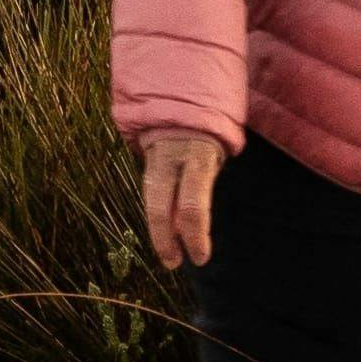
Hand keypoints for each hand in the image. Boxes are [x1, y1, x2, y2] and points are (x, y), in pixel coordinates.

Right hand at [131, 127, 225, 274]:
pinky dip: (157, 213)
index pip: (193, 206)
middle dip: (165, 240)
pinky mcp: (146, 159)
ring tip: (168, 254)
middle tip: (173, 263)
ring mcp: (154, 158)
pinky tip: (164, 230)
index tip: (200, 258)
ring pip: (151, 200)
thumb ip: (200, 189)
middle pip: (161, 207)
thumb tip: (186, 228)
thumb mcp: (214, 157)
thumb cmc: (207, 135)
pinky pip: (150, 192)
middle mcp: (171, 160)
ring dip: (159, 231)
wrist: (179, 98)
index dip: (195, 235)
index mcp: (197, 158)